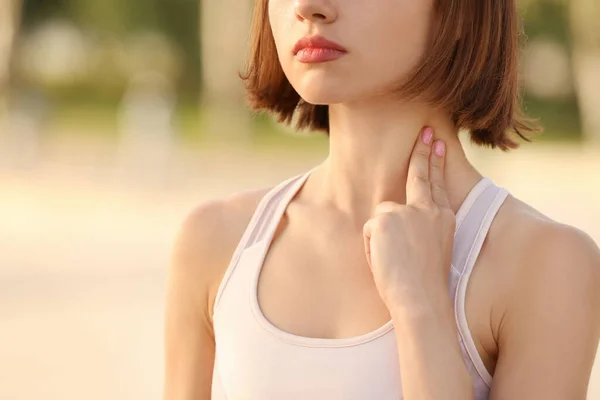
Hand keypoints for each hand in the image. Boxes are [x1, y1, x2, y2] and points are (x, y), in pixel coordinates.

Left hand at [363, 127, 455, 315]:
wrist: (422, 300)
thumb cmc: (425, 285)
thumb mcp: (431, 251)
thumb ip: (418, 229)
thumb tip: (394, 217)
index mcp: (444, 219)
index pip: (438, 184)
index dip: (436, 163)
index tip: (438, 144)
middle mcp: (428, 210)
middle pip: (421, 174)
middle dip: (423, 151)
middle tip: (427, 129)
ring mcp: (407, 211)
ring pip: (383, 217)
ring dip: (382, 241)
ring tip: (396, 264)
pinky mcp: (385, 216)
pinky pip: (370, 231)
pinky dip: (372, 249)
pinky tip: (386, 261)